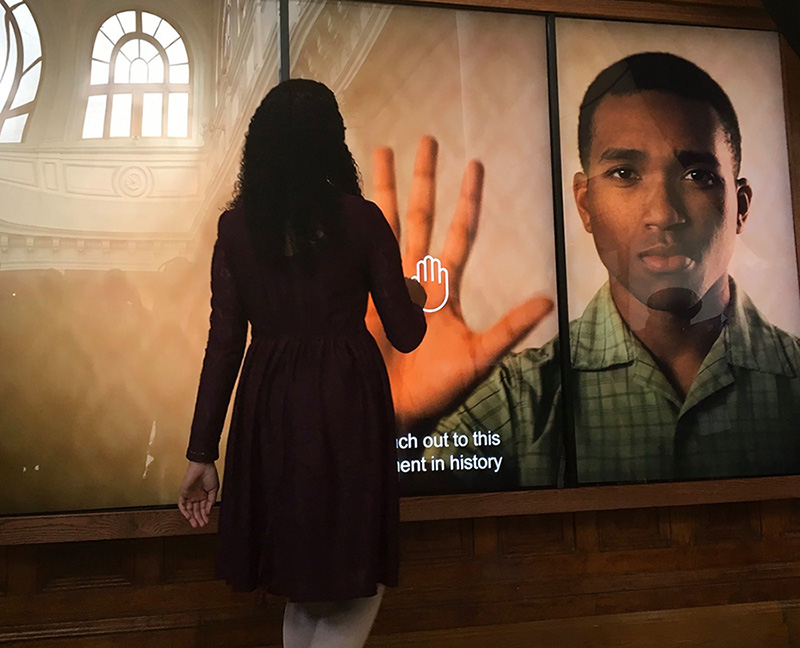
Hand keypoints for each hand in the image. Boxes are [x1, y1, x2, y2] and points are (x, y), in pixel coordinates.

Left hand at [178, 461, 218, 527]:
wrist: (203, 465)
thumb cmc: (210, 474)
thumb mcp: (214, 489)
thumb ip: (211, 501)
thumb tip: (208, 511)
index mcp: (204, 495)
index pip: (203, 508)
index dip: (204, 515)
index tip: (206, 521)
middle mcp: (196, 496)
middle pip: (196, 510)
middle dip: (198, 518)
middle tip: (201, 525)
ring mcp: (189, 495)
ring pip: (189, 509)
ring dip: (192, 517)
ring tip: (195, 524)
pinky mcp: (183, 492)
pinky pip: (182, 504)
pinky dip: (184, 511)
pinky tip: (188, 517)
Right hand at [367, 136, 553, 424]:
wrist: (388, 408)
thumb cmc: (434, 388)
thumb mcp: (478, 358)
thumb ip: (509, 329)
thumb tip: (548, 300)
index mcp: (440, 289)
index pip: (458, 234)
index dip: (466, 201)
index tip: (474, 165)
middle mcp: (410, 277)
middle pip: (417, 217)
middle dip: (422, 179)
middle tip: (425, 140)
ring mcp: (379, 281)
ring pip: (382, 224)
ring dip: (381, 189)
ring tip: (379, 151)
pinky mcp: (353, 293)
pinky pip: (351, 251)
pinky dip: (346, 223)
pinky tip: (341, 196)